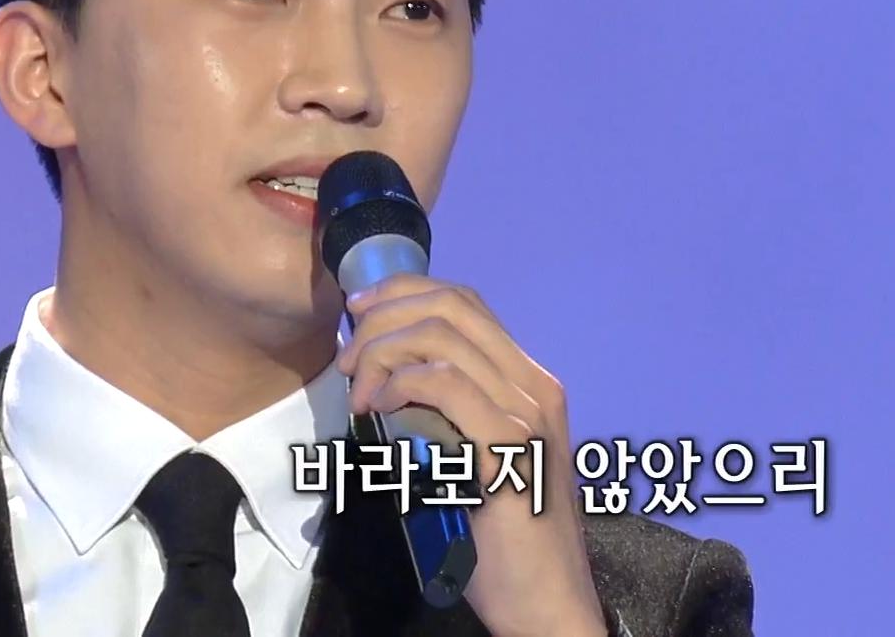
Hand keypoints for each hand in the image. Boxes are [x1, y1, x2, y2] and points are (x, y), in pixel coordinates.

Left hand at [335, 273, 607, 636]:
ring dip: (384, 352)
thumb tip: (387, 372)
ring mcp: (527, 415)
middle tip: (348, 359)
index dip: (405, 292)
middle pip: (451, 307)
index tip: (360, 311)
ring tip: (359, 392)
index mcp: (530, 381)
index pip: (465, 302)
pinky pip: (446, 386)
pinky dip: (401, 385)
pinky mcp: (509, 449)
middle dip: (385, 318)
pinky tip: (380, 408)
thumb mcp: (476, 454)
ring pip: (443, 339)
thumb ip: (450, 409)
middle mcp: (535, 387)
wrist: (545, 602)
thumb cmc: (503, 536)